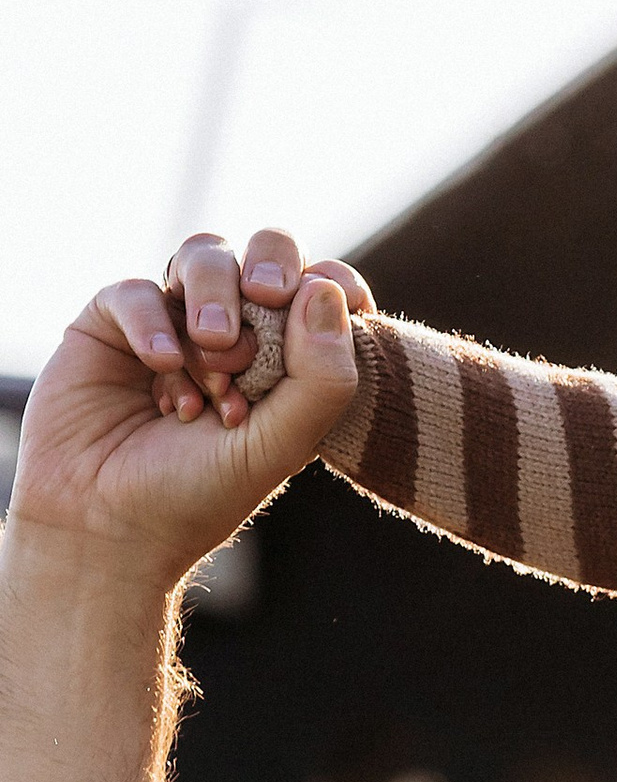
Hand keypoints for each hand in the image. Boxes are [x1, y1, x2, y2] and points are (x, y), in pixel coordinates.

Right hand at [12, 230, 373, 595]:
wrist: (107, 527)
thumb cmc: (199, 496)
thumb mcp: (278, 446)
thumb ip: (319, 378)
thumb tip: (325, 289)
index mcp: (286, 360)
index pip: (321, 291)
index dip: (332, 282)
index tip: (344, 297)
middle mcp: (233, 332)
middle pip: (264, 253)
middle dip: (270, 267)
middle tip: (266, 297)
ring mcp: (173, 322)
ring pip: (204, 257)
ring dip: (215, 296)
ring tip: (214, 356)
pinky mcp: (113, 324)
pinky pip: (138, 290)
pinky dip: (154, 322)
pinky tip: (162, 367)